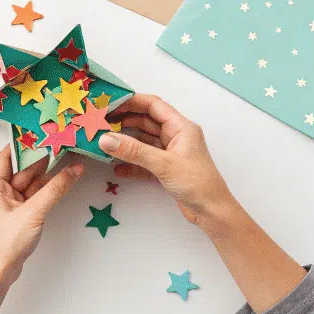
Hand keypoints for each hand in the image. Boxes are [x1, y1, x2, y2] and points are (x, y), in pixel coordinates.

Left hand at [0, 145, 83, 282]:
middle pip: (23, 169)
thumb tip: (74, 169)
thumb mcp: (33, 212)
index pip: (7, 156)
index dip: (23, 143)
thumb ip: (55, 189)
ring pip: (31, 183)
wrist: (0, 273)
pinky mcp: (19, 215)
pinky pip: (34, 196)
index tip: (41, 131)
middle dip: (42, 158)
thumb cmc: (6, 243)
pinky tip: (62, 180)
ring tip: (68, 159)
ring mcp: (10, 204)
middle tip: (62, 143)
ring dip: (48, 175)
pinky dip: (47, 190)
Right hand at [98, 94, 234, 228]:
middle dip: (124, 122)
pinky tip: (116, 168)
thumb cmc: (197, 183)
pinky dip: (131, 163)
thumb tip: (105, 139)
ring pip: (143, 142)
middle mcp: (175, 136)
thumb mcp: (163, 164)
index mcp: (181, 127)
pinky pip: (143, 161)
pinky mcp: (165, 169)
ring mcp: (170, 153)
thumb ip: (133, 151)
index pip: (153, 106)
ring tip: (104, 144)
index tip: (110, 104)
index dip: (131, 102)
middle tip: (101, 124)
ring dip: (125, 143)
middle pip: (145, 122)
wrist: (212, 212)